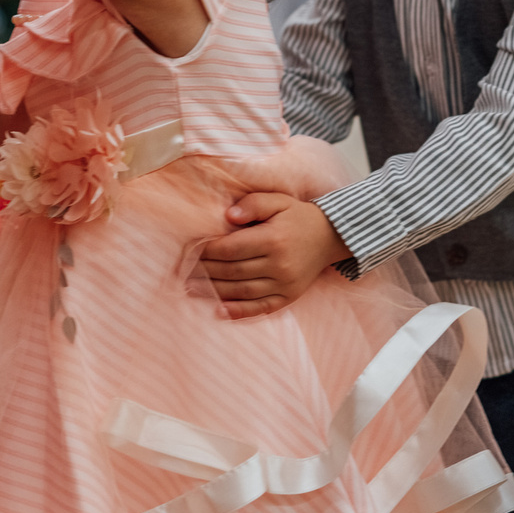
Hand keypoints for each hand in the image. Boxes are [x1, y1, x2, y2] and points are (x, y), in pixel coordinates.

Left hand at [201, 196, 348, 318]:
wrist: (330, 236)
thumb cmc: (297, 217)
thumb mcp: (278, 200)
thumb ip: (253, 204)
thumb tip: (228, 216)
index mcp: (274, 239)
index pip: (231, 249)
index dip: (207, 251)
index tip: (190, 250)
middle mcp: (280, 264)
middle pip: (233, 271)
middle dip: (204, 271)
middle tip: (183, 271)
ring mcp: (285, 284)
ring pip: (242, 291)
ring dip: (214, 292)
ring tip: (191, 289)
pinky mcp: (289, 296)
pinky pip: (261, 308)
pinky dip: (239, 312)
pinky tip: (219, 311)